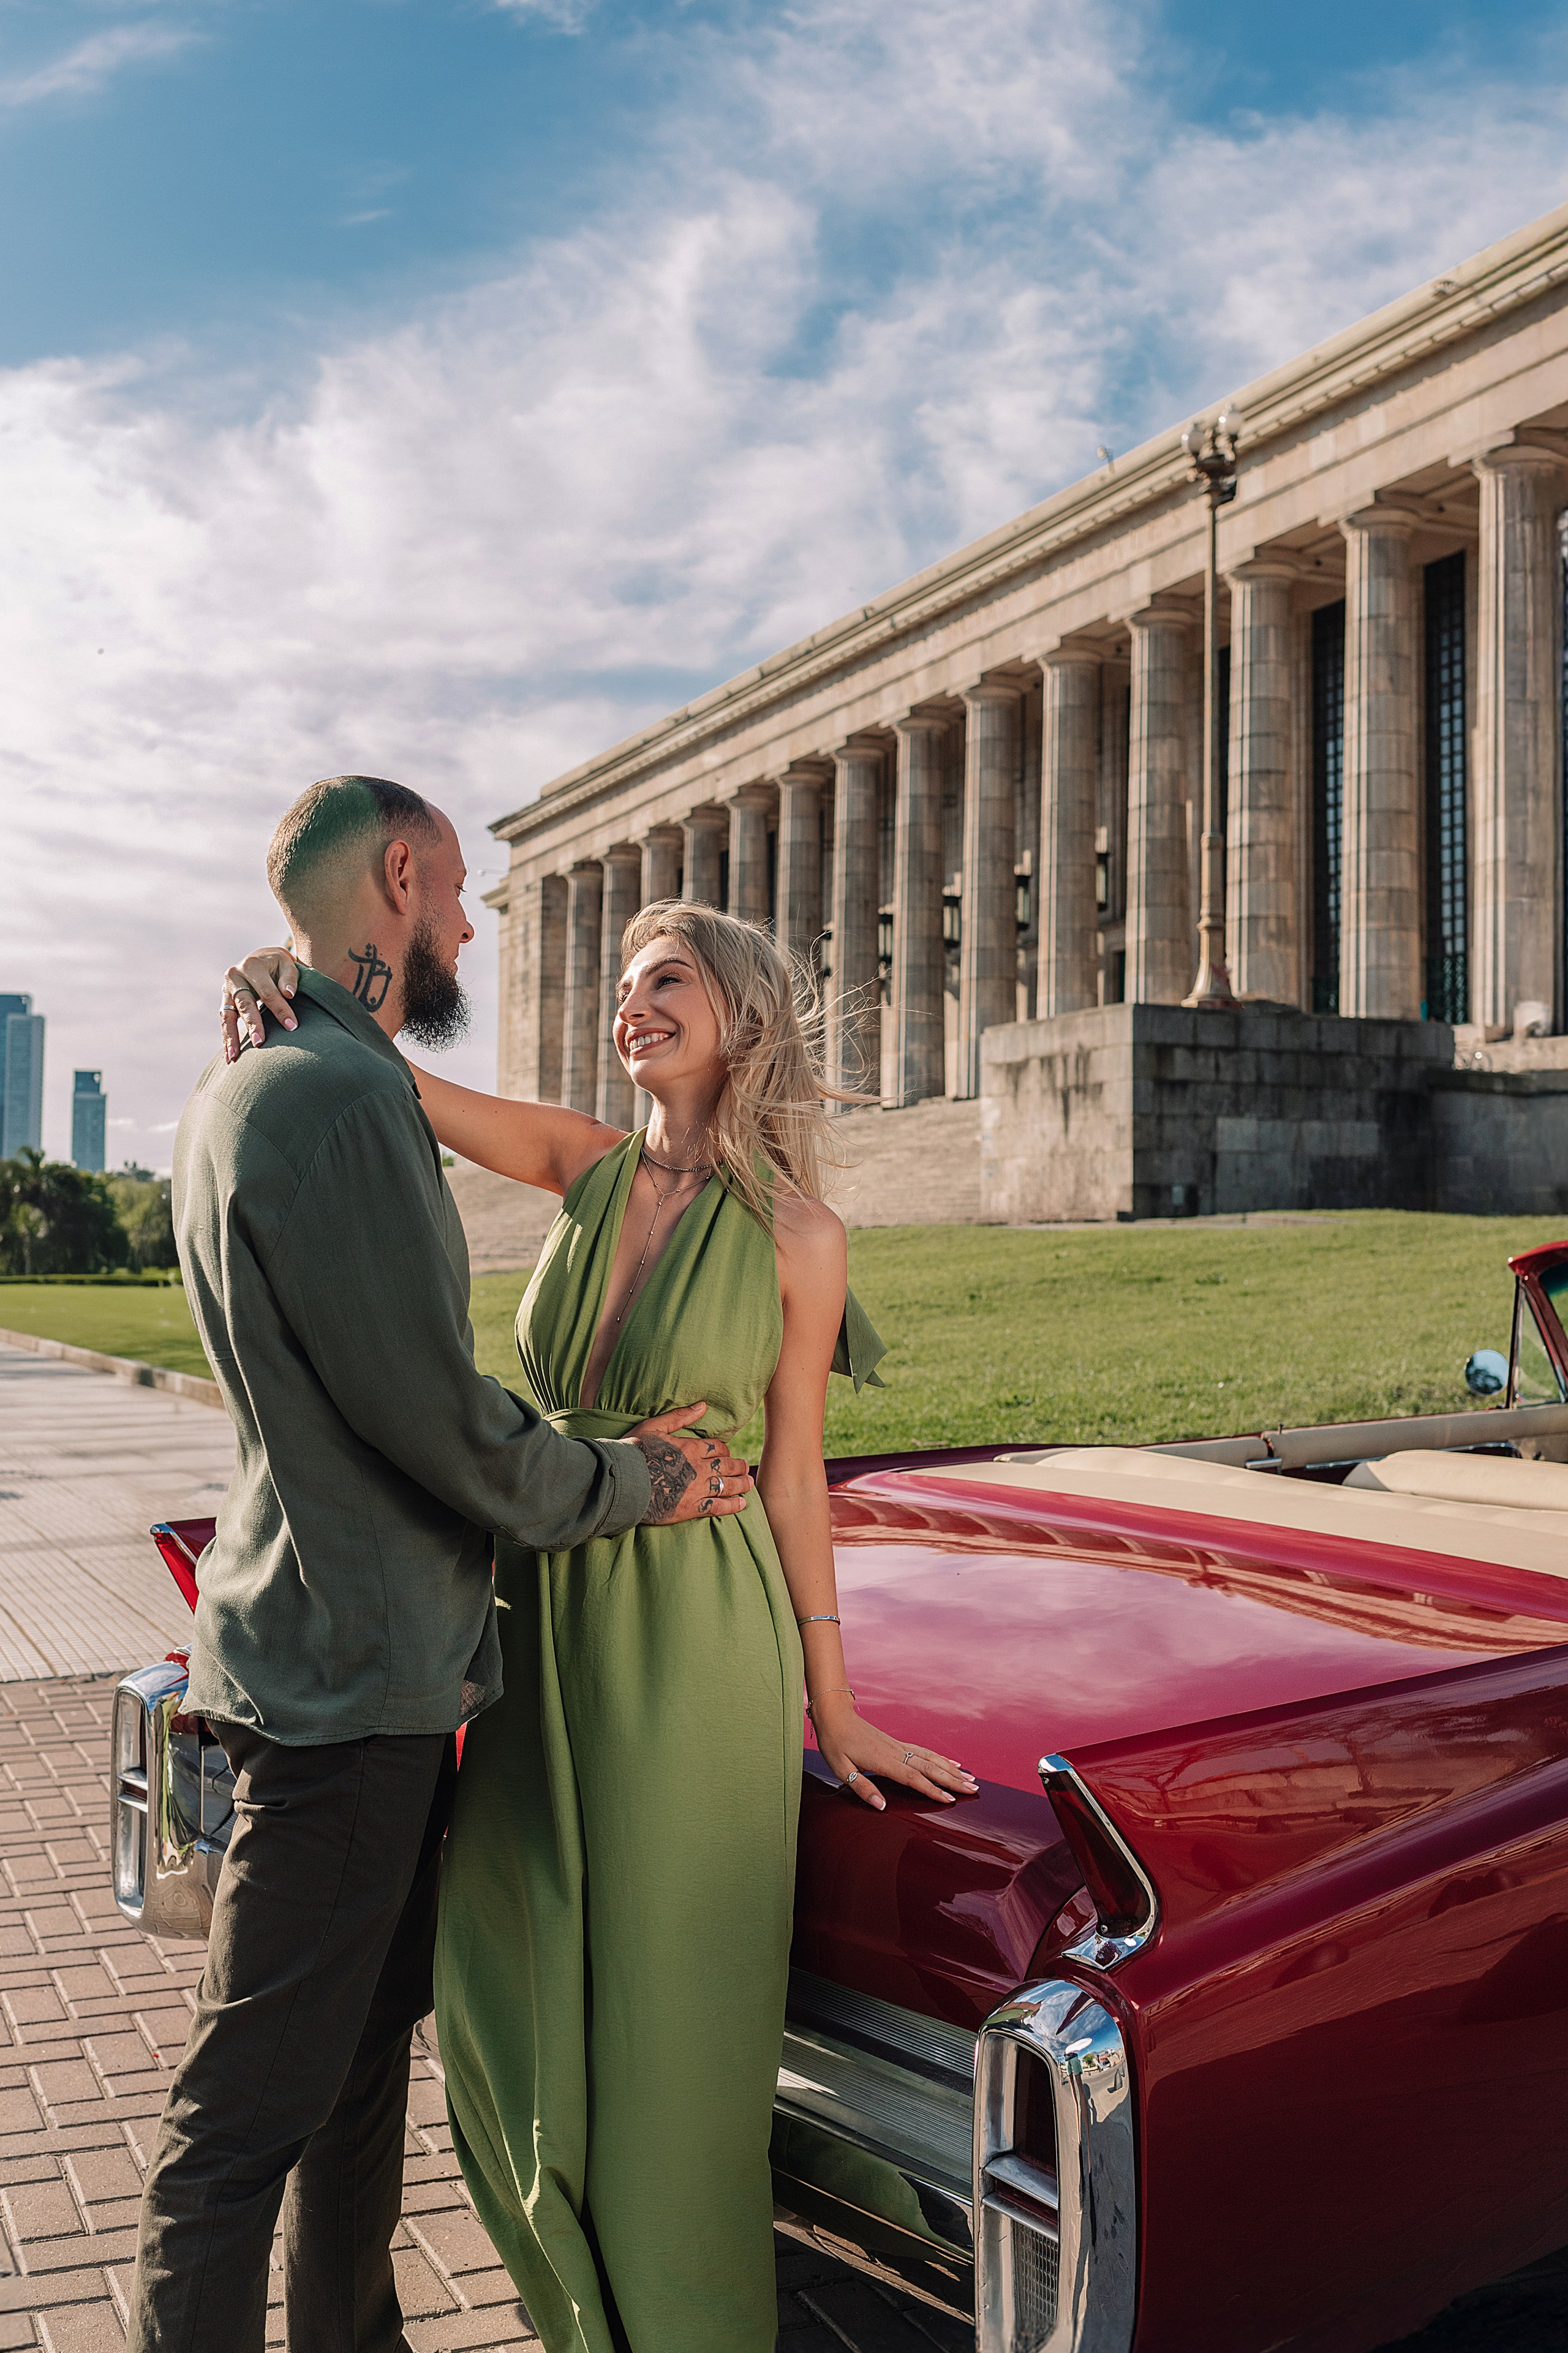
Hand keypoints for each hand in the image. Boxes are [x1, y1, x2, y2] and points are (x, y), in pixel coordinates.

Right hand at [222, 949, 299, 1062]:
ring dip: (231, 1036)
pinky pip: (224, 1021)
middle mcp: (235, 976)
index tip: (292, 1027)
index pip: (268, 991)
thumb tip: (289, 994)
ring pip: (227, 1015)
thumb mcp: (287, 964)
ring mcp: (226, 990)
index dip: (280, 1009)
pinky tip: (230, 1056)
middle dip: (252, 1024)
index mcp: (252, 966)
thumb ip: (289, 978)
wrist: (261, 959)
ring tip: (234, 1056)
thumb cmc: (278, 964)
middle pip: (244, 1004)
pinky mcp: (225, 1001)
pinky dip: (226, 1038)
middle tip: (259, 1042)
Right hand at [627, 1402, 752, 1525]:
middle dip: (738, 1466)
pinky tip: (741, 1504)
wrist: (622, 1482)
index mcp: (690, 1447)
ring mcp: (696, 1489)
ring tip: (749, 1483)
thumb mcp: (654, 1427)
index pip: (717, 1447)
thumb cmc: (633, 1452)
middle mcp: (698, 1468)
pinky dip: (732, 1505)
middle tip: (745, 1467)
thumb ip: (680, 1416)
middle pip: (726, 1465)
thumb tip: (703, 1405)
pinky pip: (718, 1506)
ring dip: (741, 1483)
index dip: (724, 1450)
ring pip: (727, 1485)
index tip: (726, 1453)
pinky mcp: (691, 1508)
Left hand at [810, 1694, 977, 1811]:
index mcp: (883, 1760)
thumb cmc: (835, 1743)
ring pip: (930, 1758)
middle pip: (930, 1768)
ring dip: (951, 1769)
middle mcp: (896, 1752)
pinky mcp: (897, 1743)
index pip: (913, 1778)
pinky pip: (923, 1751)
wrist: (834, 1715)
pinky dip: (940, 1758)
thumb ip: (862, 1788)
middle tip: (974, 1789)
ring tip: (970, 1778)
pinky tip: (950, 1762)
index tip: (950, 1800)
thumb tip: (882, 1806)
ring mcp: (898, 1746)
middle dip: (952, 1780)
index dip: (933, 1790)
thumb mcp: (841, 1770)